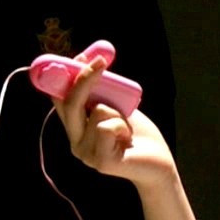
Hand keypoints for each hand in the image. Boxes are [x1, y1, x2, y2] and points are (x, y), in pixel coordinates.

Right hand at [52, 56, 176, 189]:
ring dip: (118, 113)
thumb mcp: (118, 108)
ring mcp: (85, 153)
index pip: (60, 99)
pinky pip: (107, 126)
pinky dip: (123, 125)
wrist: (159, 163)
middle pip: (70, 103)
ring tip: (126, 129)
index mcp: (76, 128)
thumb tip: (96, 59)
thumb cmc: (139, 134)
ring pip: (97, 111)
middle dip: (85, 78)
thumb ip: (103, 93)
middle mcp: (75, 142)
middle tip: (101, 61)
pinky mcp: (100, 162)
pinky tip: (128, 139)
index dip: (66, 76)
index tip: (81, 57)